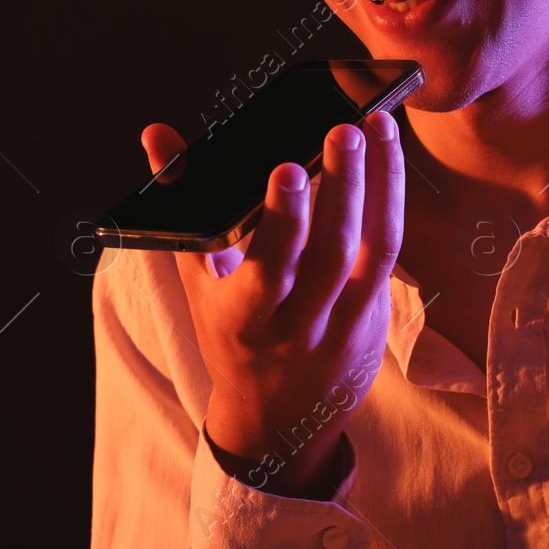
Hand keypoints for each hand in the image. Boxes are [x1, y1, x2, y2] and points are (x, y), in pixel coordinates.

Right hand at [139, 111, 404, 498]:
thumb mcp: (197, 280)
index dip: (280, 219)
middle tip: (344, 130)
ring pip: (370, 253)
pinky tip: (388, 161)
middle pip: (328, 255)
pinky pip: (389, 258)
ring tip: (378, 129)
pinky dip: (390, 205)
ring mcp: (342, 328)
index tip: (286, 167)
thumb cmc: (231, 335)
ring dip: (378, 186)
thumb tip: (158, 134)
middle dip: (340, 188)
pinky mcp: (374, 322)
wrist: (278, 420)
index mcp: (242, 320)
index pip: (267, 269)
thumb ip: (180, 204)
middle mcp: (297, 329)